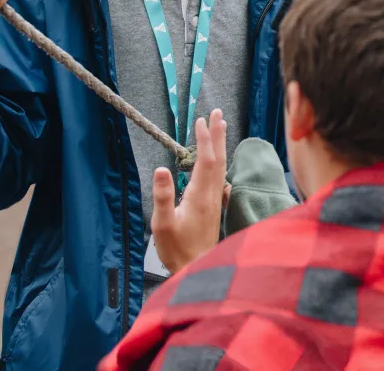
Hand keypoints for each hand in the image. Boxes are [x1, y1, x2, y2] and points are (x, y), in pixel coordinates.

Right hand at [151, 109, 227, 274]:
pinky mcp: (215, 209)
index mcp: (200, 195)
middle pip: (218, 158)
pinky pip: (220, 178)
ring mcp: (216, 201)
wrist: (196, 270)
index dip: (204, 139)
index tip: (201, 120)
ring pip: (221, 167)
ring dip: (221, 146)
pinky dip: (220, 163)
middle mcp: (212, 195)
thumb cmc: (177, 249)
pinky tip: (220, 165)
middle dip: (218, 134)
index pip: (205, 160)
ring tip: (221, 128)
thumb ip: (162, 196)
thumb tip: (162, 169)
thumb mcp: (163, 224)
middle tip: (218, 113)